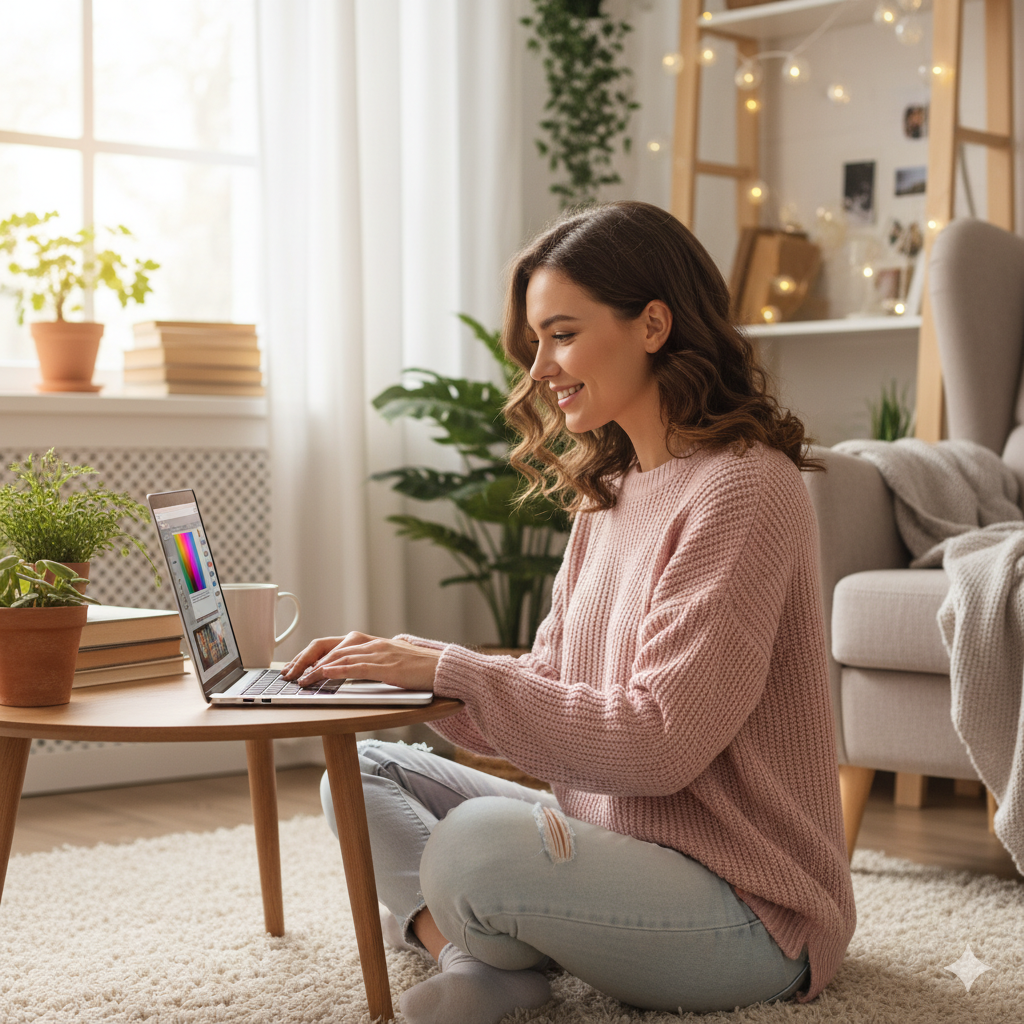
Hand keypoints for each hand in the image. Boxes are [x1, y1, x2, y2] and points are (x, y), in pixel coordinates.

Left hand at [281, 632, 440, 690]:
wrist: (442, 667)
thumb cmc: (415, 669)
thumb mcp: (385, 663)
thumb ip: (364, 664)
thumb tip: (337, 674)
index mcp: (368, 642)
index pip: (329, 644)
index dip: (308, 655)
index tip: (293, 668)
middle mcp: (370, 643)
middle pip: (328, 648)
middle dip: (305, 661)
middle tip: (289, 675)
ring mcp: (379, 653)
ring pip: (339, 657)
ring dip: (316, 669)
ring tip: (302, 680)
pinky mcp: (388, 666)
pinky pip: (358, 666)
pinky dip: (338, 669)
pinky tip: (325, 674)